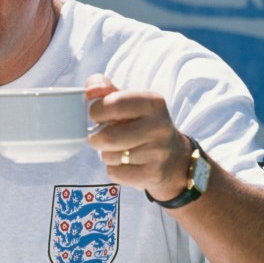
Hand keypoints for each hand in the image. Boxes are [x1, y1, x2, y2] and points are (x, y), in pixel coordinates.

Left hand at [85, 73, 192, 201]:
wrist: (174, 157)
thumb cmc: (141, 123)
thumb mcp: (128, 100)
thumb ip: (104, 88)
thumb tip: (89, 91)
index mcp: (152, 102)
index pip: (113, 104)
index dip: (96, 111)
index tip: (97, 115)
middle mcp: (159, 126)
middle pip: (108, 136)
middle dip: (96, 138)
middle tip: (100, 136)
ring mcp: (159, 152)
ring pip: (110, 156)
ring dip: (106, 154)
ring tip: (119, 149)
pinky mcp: (154, 173)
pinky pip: (115, 173)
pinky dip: (114, 169)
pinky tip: (127, 163)